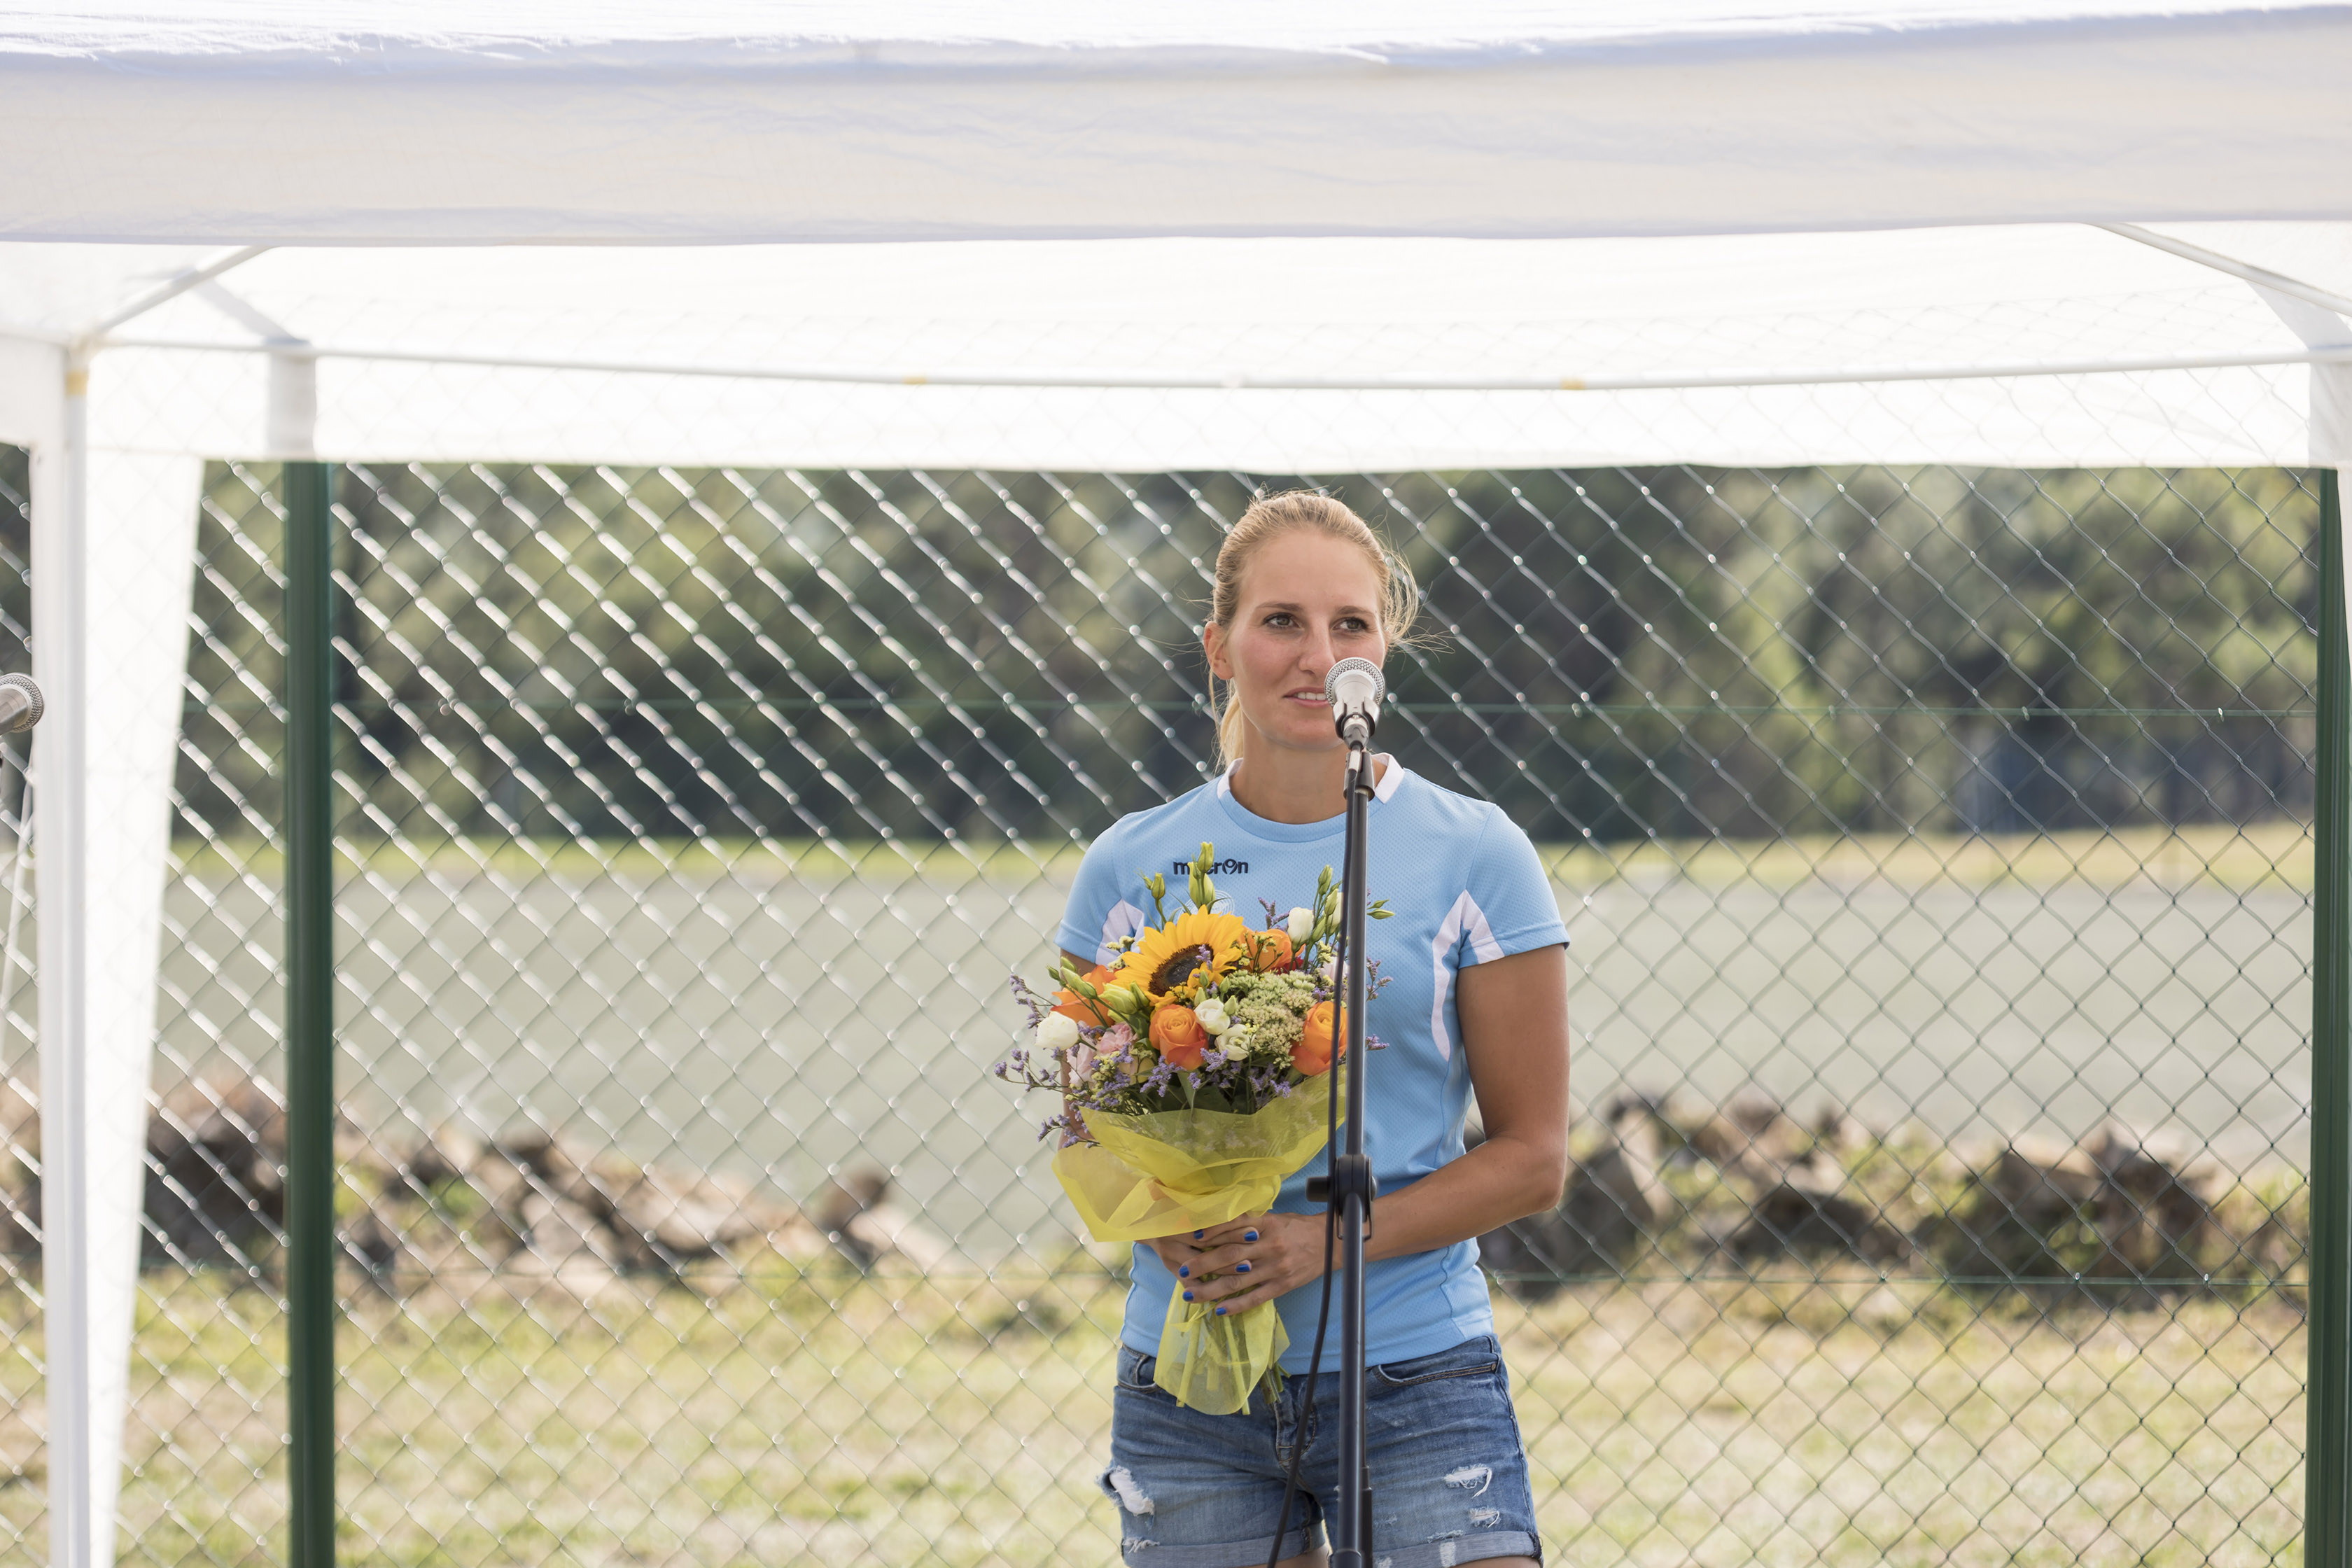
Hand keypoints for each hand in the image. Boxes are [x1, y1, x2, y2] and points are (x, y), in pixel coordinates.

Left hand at [1144, 1210, 1329, 1316]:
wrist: (1330, 1243)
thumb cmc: (1297, 1228)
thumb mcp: (1274, 1218)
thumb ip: (1249, 1221)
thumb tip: (1217, 1224)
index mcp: (1266, 1225)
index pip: (1233, 1228)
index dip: (1211, 1234)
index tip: (1192, 1240)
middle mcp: (1269, 1246)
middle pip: (1230, 1256)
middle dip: (1204, 1265)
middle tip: (1183, 1271)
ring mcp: (1275, 1268)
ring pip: (1238, 1281)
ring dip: (1212, 1289)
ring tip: (1191, 1295)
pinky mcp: (1282, 1286)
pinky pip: (1256, 1298)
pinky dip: (1237, 1305)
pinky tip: (1220, 1310)